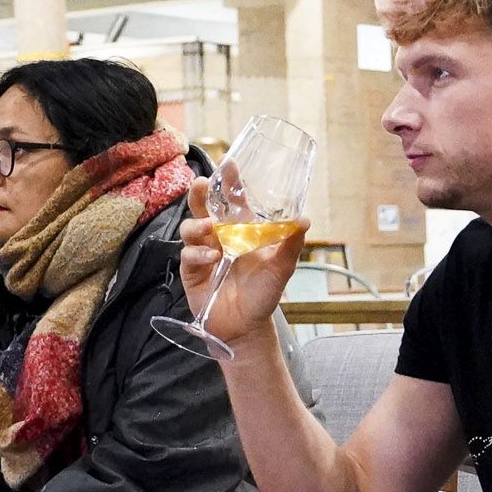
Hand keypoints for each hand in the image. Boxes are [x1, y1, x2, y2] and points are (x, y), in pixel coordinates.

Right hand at [178, 179, 304, 345]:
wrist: (247, 327)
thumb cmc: (264, 294)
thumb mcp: (282, 268)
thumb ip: (291, 244)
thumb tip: (304, 220)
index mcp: (241, 230)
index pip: (232, 199)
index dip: (229, 181)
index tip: (228, 163)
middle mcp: (220, 236)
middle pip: (203, 207)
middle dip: (199, 193)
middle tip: (201, 183)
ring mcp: (203, 252)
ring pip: (190, 227)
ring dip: (197, 224)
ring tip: (210, 228)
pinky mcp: (192, 270)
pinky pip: (188, 254)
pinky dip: (197, 253)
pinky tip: (211, 257)